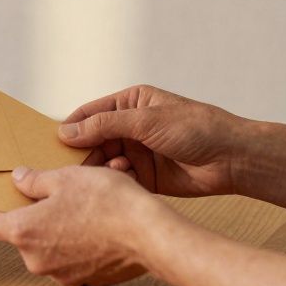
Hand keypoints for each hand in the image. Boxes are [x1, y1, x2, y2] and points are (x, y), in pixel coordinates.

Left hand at [0, 165, 181, 285]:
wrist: (149, 235)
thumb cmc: (107, 203)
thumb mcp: (66, 178)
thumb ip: (36, 181)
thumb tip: (19, 179)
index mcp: (24, 232)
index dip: (1, 206)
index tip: (14, 195)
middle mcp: (37, 260)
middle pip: (23, 235)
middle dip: (36, 216)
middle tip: (59, 195)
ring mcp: (61, 274)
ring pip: (49, 247)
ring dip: (59, 230)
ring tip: (83, 209)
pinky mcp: (85, 281)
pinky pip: (72, 259)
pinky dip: (78, 246)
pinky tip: (97, 227)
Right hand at [60, 85, 251, 197]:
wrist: (233, 158)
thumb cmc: (196, 128)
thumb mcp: (147, 121)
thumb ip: (105, 125)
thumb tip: (66, 131)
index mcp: (130, 103)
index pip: (90, 114)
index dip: (71, 127)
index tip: (52, 143)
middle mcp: (130, 127)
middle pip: (93, 141)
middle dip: (82, 153)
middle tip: (69, 168)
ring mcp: (137, 152)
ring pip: (104, 162)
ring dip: (99, 169)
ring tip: (99, 175)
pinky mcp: (145, 177)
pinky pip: (120, 180)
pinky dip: (116, 181)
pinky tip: (121, 180)